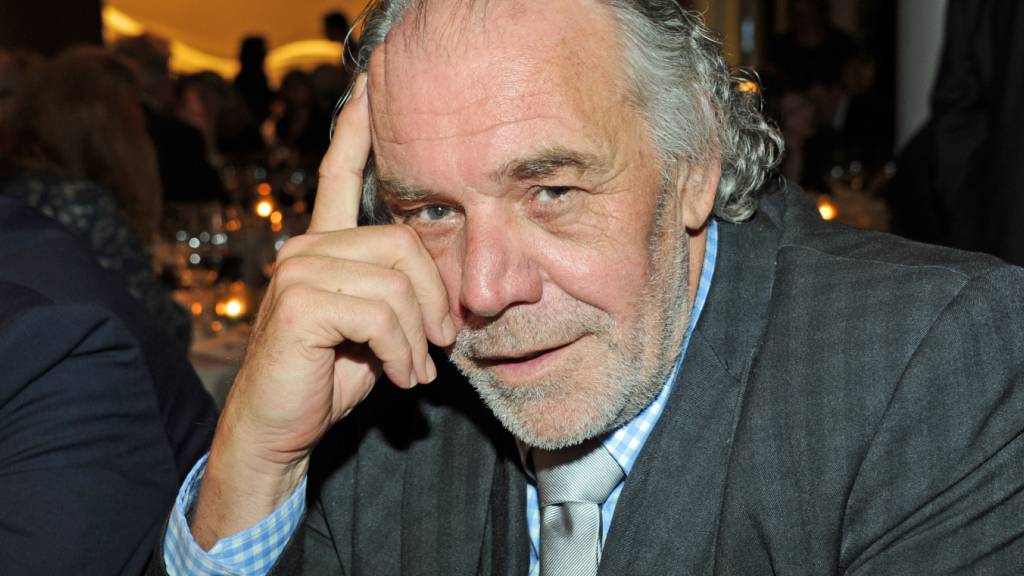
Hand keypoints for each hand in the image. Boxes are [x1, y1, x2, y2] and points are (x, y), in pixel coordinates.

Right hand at [190, 74, 455, 547]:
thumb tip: (454, 299)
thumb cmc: (330, 377)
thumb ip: (401, 295)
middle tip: (440, 345)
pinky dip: (402, 351)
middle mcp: (308, 247)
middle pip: (404, 243)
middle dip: (436, 300)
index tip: (367, 84)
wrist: (280, 428)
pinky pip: (382, 314)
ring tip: (415, 370)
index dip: (354, 130)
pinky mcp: (301, 303)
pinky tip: (398, 377)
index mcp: (325, 246)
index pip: (338, 176)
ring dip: (419, 338)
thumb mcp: (377, 331)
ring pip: (398, 283)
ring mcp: (300, 270)